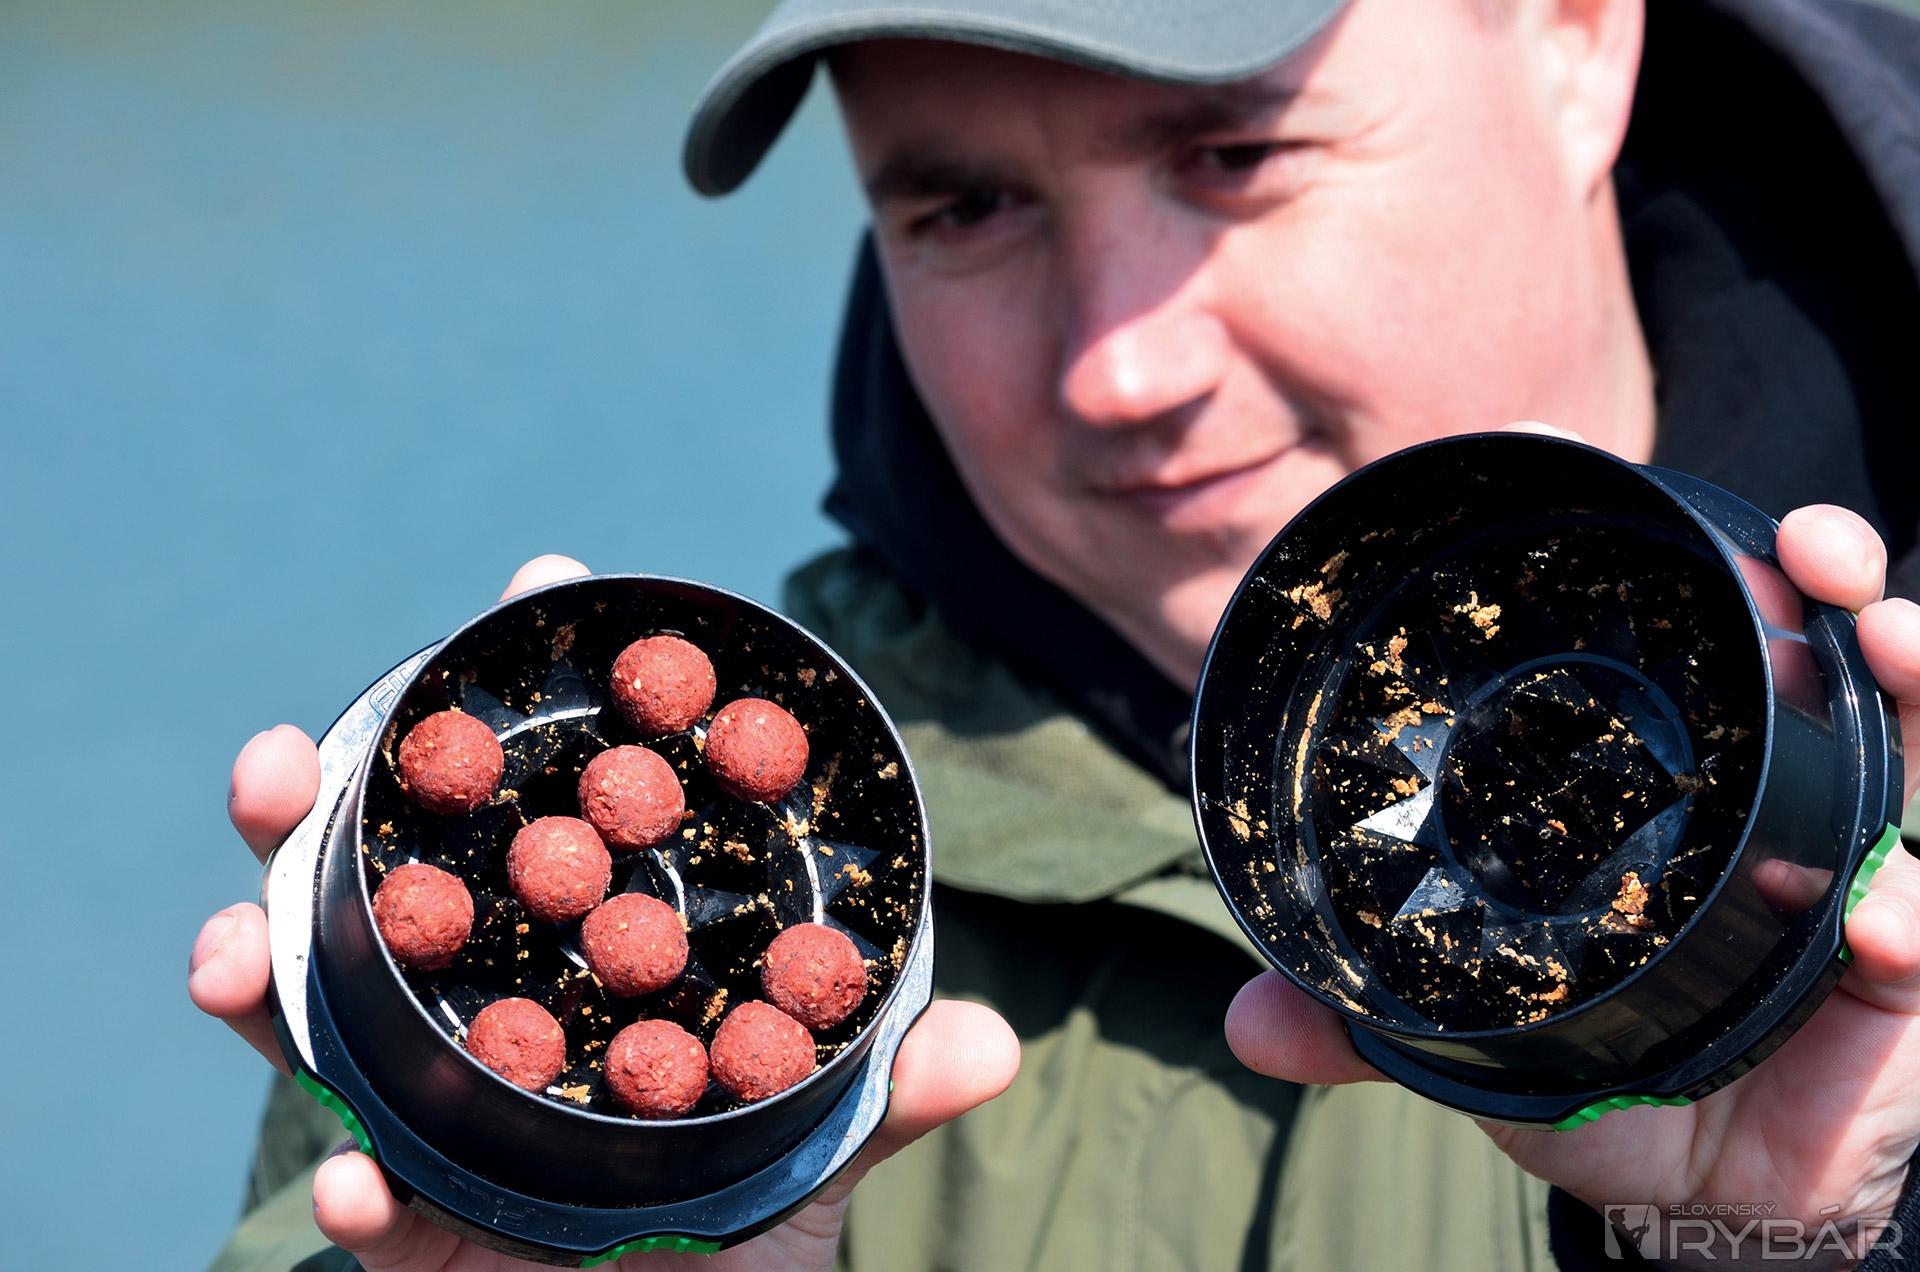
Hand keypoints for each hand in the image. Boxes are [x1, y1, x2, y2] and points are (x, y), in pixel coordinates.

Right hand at [189, 555, 1019, 1270]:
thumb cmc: (744, 1209)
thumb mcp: (823, 1128)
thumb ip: (889, 1082)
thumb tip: (991, 1042)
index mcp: (581, 946)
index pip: (553, 800)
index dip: (541, 696)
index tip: (541, 583)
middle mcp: (486, 999)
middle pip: (391, 881)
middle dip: (319, 806)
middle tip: (281, 753)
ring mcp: (434, 1100)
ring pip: (323, 1018)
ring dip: (264, 971)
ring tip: (225, 947)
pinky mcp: (414, 1221)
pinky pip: (368, 1200)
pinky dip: (355, 1191)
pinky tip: (355, 1185)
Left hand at [1226, 429, 1919, 1269]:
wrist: (1703, 1192)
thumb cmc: (1610, 1071)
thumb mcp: (1486, 1025)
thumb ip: (1369, 1018)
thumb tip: (1248, 1023)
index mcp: (1678, 790)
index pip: (1708, 654)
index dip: (1721, 578)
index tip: (1713, 526)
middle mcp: (1775, 808)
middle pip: (1824, 663)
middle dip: (1838, 583)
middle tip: (1819, 554)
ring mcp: (1851, 873)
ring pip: (1908, 753)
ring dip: (1914, 692)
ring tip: (1896, 647)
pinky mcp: (1906, 969)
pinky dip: (1911, 909)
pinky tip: (1879, 919)